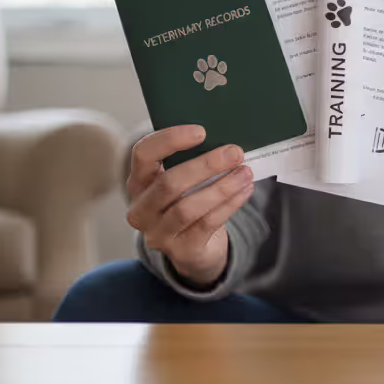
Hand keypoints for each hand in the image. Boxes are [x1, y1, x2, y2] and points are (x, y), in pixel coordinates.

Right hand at [125, 125, 254, 286]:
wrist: (194, 250)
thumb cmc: (190, 203)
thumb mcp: (184, 183)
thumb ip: (194, 163)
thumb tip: (226, 144)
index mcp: (139, 183)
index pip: (143, 154)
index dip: (170, 140)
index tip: (201, 132)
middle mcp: (141, 210)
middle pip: (169, 183)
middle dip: (206, 165)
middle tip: (235, 153)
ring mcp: (158, 234)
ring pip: (188, 207)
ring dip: (222, 187)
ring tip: (245, 173)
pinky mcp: (181, 251)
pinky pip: (206, 224)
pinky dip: (230, 205)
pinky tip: (245, 190)